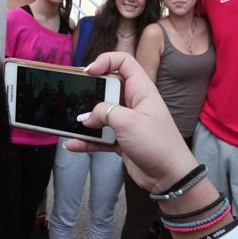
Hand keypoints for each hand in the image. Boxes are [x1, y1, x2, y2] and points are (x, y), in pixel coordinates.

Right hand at [65, 52, 197, 193]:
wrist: (169, 177)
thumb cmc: (157, 144)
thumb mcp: (128, 122)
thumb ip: (104, 113)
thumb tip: (86, 117)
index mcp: (141, 90)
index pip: (124, 63)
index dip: (106, 61)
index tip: (89, 73)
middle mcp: (133, 102)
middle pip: (107, 88)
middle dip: (89, 93)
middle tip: (73, 98)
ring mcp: (126, 122)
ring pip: (100, 114)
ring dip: (84, 120)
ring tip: (68, 124)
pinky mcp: (121, 140)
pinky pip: (99, 136)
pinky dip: (87, 140)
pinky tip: (72, 145)